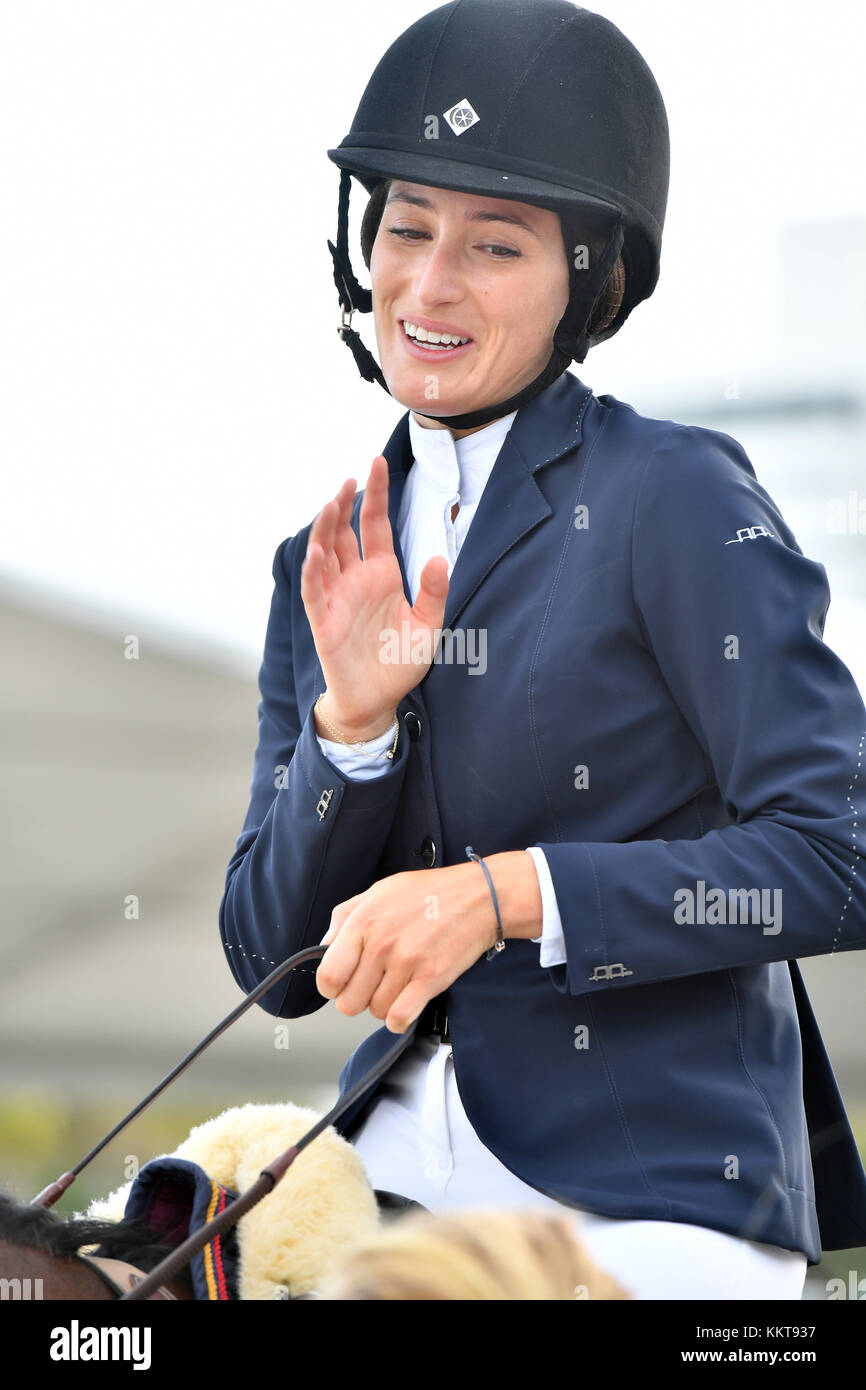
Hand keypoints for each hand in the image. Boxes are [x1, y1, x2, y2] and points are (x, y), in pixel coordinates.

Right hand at [301, 457, 449, 732]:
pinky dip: (313, 571)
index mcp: (382, 574)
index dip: (376, 495)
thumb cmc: (400, 662)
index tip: (376, 462)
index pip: (375, 525)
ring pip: (325, 554)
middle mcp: (356, 579)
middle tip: (349, 479)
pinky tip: (316, 552)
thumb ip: (433, 593)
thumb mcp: (429, 626)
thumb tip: (439, 559)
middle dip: (345, 504)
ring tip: (331, 503)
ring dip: (325, 529)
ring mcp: (336, 597)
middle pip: (344, 532)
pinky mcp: (323, 621)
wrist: (378, 700)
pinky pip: (314, 591)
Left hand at [314, 853, 543, 1031]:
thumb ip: (345, 916)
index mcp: (363, 921)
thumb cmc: (431, 892)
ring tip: (397, 985)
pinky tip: (405, 1004)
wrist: (479, 897)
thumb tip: (324, 945)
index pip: (328, 975)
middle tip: (373, 985)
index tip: (342, 983)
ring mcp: (406, 963)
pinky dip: (399, 1019)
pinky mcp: (431, 979)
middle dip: (358, 999)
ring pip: (375, 1012)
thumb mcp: (380, 891)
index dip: (332, 986)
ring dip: (384, 1005)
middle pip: (349, 1002)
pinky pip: (399, 1018)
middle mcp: (381, 943)